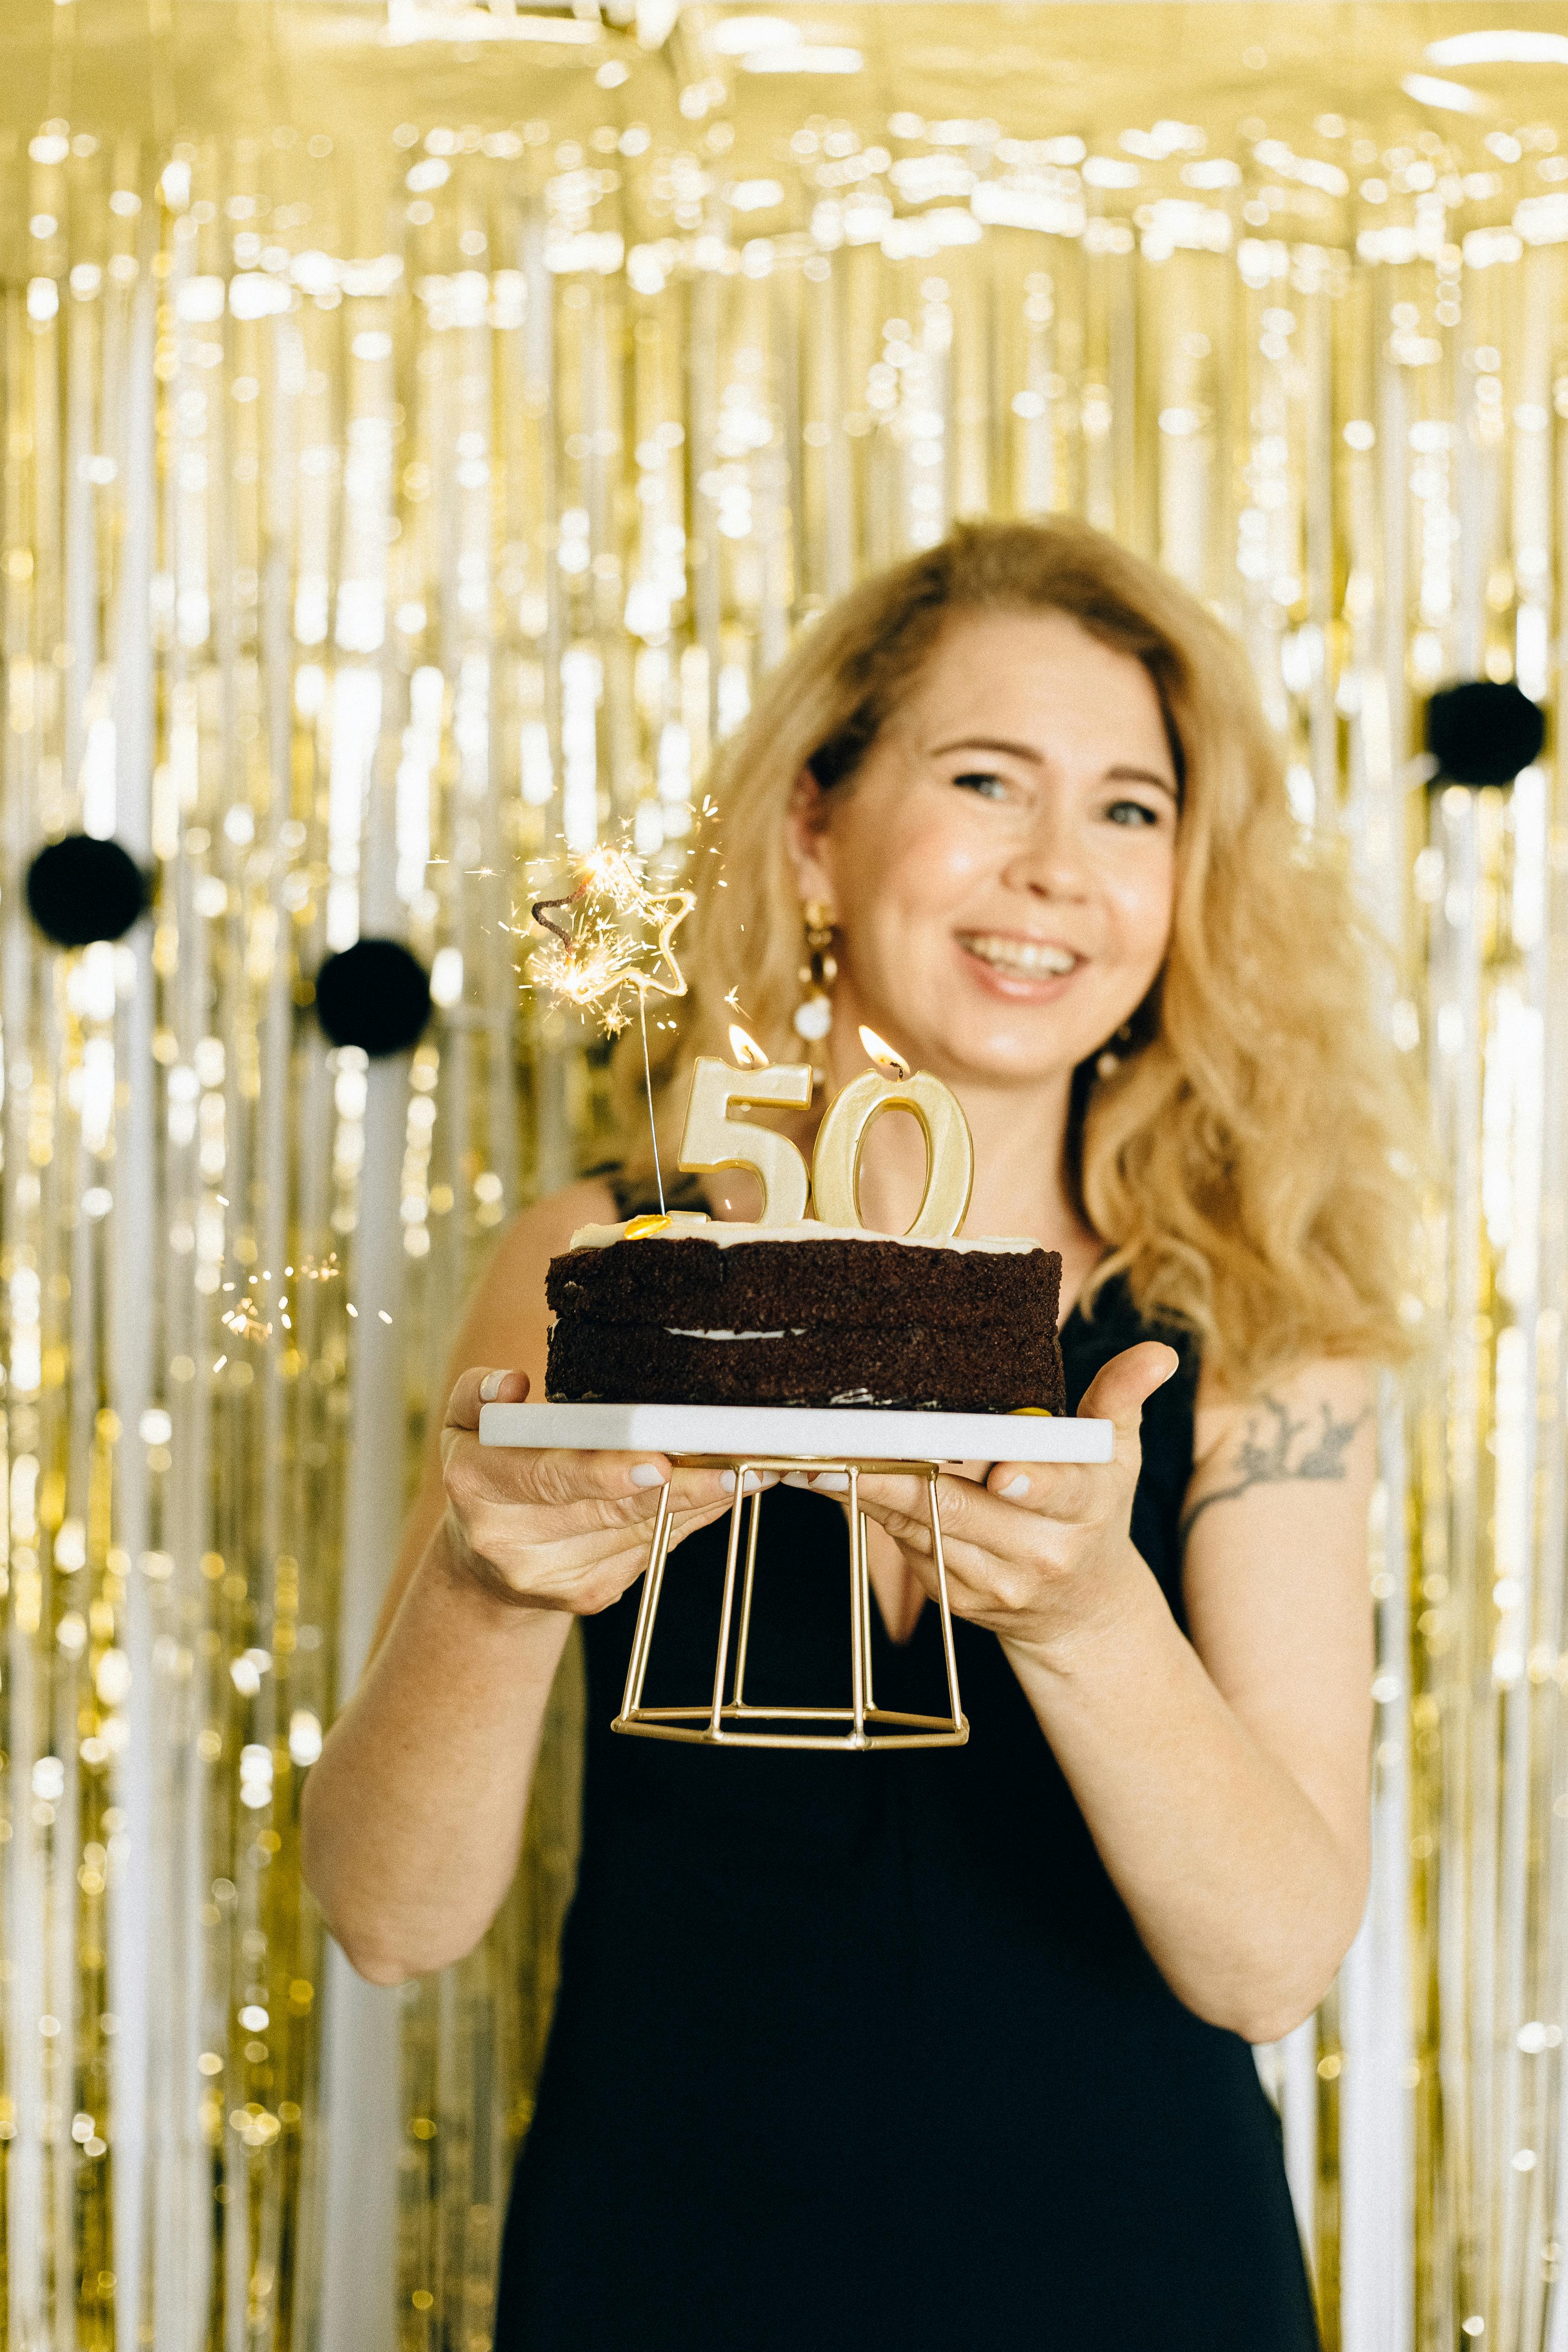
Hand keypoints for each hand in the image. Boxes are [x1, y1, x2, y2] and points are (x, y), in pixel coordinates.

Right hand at [440, 1368, 764, 1616]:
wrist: (483, 1558)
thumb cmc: (490, 1468)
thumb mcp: (465, 1423)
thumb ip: (479, 1393)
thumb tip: (512, 1383)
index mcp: (477, 1484)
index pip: (547, 1474)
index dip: (605, 1471)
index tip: (660, 1461)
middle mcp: (508, 1540)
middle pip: (608, 1511)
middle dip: (678, 1489)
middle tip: (731, 1467)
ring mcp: (550, 1576)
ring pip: (639, 1533)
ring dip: (698, 1502)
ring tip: (746, 1470)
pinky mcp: (586, 1595)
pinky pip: (650, 1551)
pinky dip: (688, 1520)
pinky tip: (719, 1495)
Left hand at [810, 1344, 1178, 1663]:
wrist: (1084, 1610)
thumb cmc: (1094, 1509)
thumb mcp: (1118, 1453)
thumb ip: (1122, 1398)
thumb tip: (1158, 1353)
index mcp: (1088, 1505)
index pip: (1060, 1491)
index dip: (1030, 1481)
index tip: (1002, 1471)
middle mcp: (1045, 1552)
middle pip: (966, 1510)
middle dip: (909, 1475)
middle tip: (859, 1442)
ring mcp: (998, 1583)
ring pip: (927, 1530)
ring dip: (876, 1492)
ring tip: (828, 1456)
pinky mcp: (959, 1600)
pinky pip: (911, 1551)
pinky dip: (878, 1515)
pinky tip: (844, 1483)